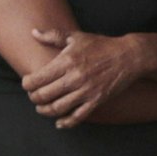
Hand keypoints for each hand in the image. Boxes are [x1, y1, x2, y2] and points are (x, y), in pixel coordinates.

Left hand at [21, 29, 149, 127]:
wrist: (129, 56)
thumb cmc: (101, 45)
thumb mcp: (76, 37)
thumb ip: (52, 36)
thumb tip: (33, 32)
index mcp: (66, 61)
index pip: (37, 79)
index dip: (27, 84)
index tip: (27, 83)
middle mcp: (74, 77)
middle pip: (44, 95)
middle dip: (34, 98)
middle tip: (33, 96)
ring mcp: (86, 91)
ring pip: (58, 108)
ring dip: (45, 111)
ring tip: (42, 108)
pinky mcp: (97, 100)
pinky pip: (78, 117)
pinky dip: (66, 122)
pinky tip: (59, 122)